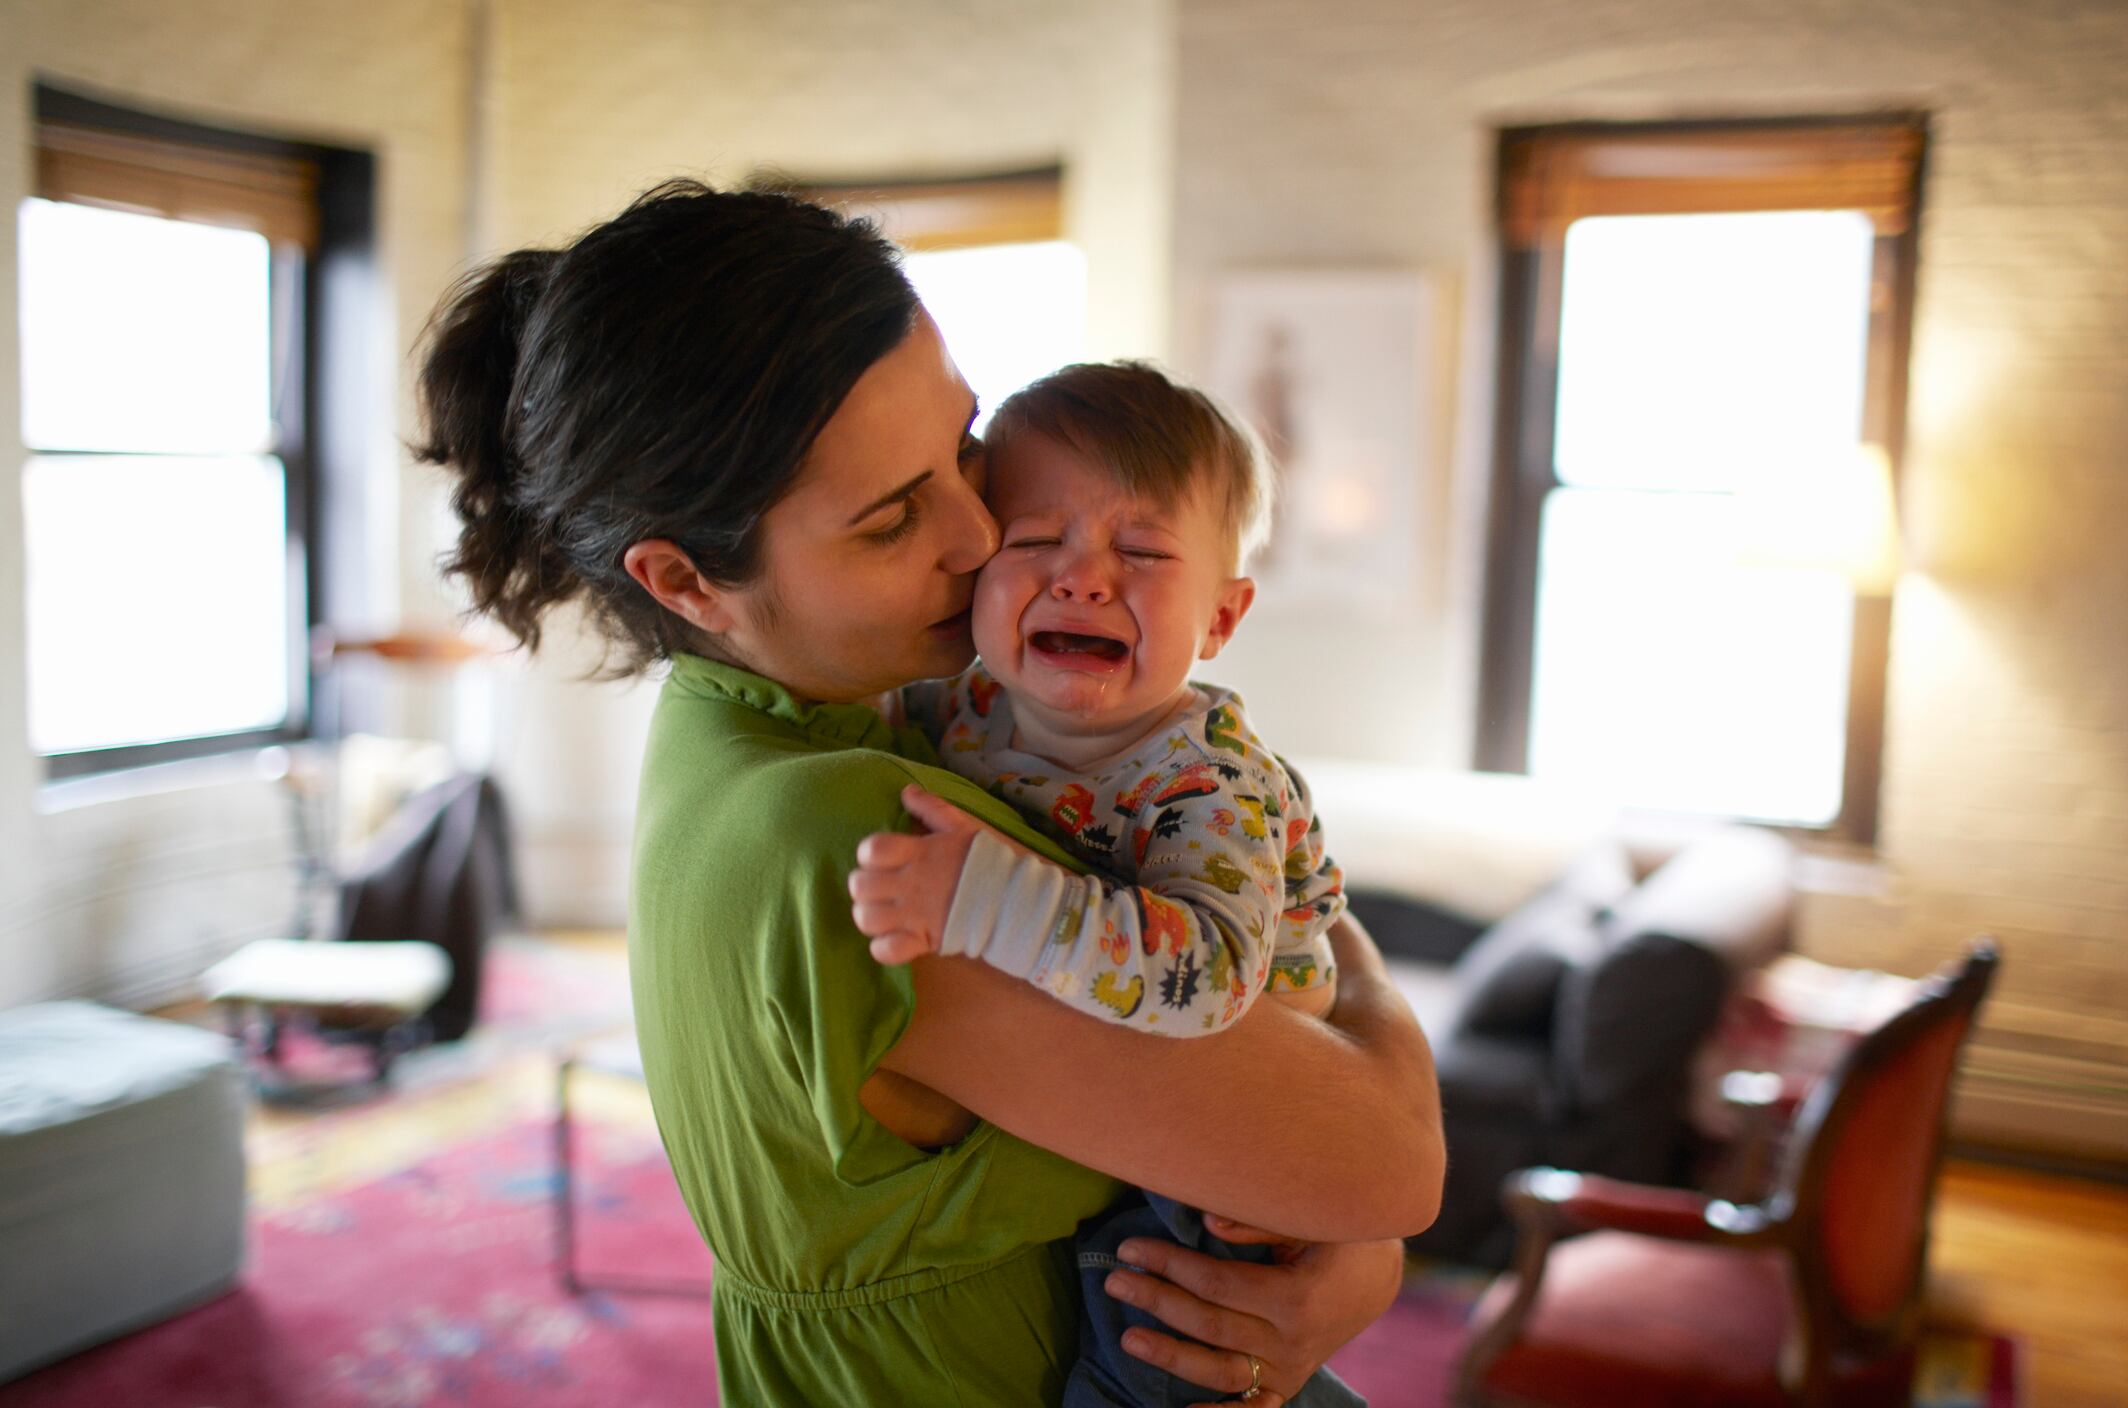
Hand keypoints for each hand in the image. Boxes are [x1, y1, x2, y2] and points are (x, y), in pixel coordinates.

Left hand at [848, 784, 981, 963]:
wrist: (1012, 899)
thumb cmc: (984, 861)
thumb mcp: (959, 827)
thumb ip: (931, 808)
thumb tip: (906, 791)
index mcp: (919, 853)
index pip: (872, 849)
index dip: (868, 854)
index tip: (880, 859)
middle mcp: (911, 884)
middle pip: (860, 886)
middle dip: (863, 886)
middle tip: (879, 888)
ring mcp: (915, 915)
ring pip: (866, 919)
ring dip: (869, 916)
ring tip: (882, 913)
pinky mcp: (923, 940)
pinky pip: (886, 950)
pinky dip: (883, 947)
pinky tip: (893, 937)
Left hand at [1102, 1229, 1404, 1404]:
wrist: (1377, 1278)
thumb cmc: (1337, 1238)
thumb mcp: (1307, 1220)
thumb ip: (1258, 1223)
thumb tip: (1205, 1223)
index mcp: (1296, 1297)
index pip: (1216, 1283)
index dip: (1169, 1264)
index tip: (1131, 1247)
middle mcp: (1292, 1342)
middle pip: (1210, 1325)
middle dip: (1157, 1301)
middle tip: (1114, 1279)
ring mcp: (1290, 1368)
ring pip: (1221, 1372)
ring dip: (1171, 1356)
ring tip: (1128, 1337)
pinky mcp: (1287, 1383)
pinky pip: (1251, 1407)